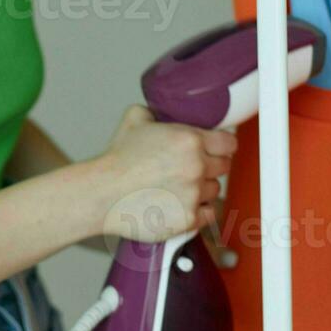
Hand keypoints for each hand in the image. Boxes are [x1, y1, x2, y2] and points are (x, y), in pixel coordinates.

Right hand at [93, 104, 237, 243]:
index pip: (229, 143)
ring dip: (203, 189)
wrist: (101, 194)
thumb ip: (157, 112)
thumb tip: (163, 112)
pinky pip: (208, 214)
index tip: (218, 149)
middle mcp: (196, 166)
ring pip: (215, 190)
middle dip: (211, 166)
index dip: (223, 146)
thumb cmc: (116, 160)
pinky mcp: (188, 219)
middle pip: (224, 167)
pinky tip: (182, 204)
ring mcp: (193, 194)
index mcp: (190, 139)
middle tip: (193, 168)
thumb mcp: (135, 118)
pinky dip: (199, 211)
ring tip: (180, 187)